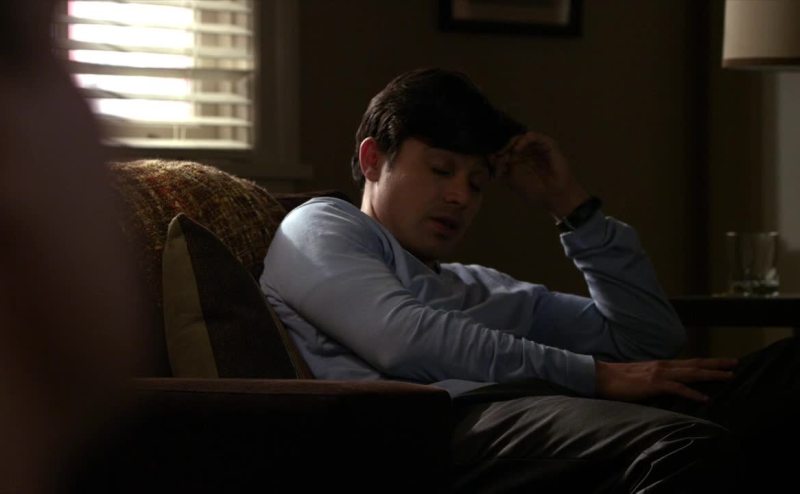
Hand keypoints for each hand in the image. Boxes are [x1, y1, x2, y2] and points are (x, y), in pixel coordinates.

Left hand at [491, 131, 588, 217]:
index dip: (495, 152)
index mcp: (518, 158)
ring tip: (505, 153)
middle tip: (495, 156)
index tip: (487, 159)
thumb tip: (490, 157)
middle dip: (501, 147)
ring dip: (509, 144)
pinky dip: (522, 140)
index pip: (504, 149)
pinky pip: (533, 136)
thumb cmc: (535, 190)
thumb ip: (502, 168)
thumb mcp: (512, 180)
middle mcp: (527, 150)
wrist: (553, 196)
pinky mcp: (547, 144)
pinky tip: (516, 149)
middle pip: (510, 141)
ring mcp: (537, 147)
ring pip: (519, 137)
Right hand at [595, 358, 737, 402]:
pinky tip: (705, 399)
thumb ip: (656, 380)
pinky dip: (692, 393)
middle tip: (736, 364)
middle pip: (696, 364)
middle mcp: (663, 366)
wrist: (600, 377)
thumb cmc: (618, 380)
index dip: (708, 363)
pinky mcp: (653, 384)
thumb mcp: (642, 377)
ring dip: (711, 374)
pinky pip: (677, 388)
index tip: (724, 363)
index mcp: (661, 365)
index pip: (690, 363)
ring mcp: (659, 374)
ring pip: (691, 373)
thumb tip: (669, 387)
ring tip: (729, 376)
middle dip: (717, 364)